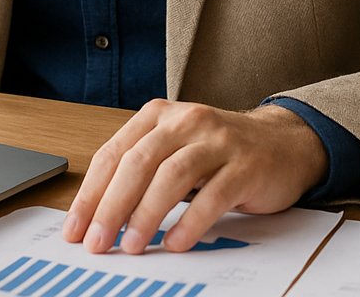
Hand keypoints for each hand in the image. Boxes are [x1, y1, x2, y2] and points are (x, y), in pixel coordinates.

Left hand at [61, 99, 328, 254]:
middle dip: (111, 206)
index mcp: (158, 115)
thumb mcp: (174, 149)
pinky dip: (191, 221)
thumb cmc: (220, 152)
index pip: (113, 154)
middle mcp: (185, 120)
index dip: (90, 194)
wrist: (284, 142)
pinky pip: (213, 194)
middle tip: (98, 242)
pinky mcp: (246, 164)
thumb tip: (98, 217)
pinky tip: (177, 242)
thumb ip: (140, 172)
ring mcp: (218, 140)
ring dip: (147, 214)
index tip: (75, 229)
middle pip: (138, 163)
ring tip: (133, 244)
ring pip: (172, 175)